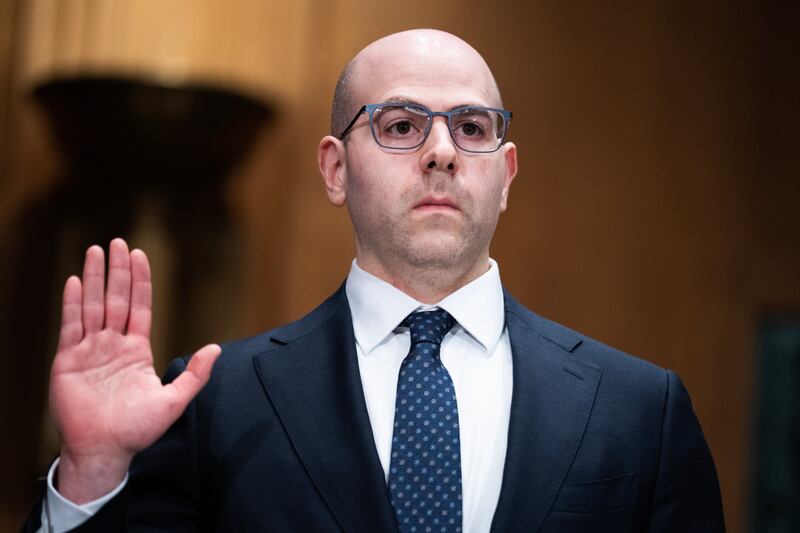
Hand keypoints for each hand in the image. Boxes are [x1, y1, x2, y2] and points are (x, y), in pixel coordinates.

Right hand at [50, 238, 220, 502]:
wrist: (105, 450)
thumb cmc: (138, 429)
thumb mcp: (174, 401)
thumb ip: (195, 375)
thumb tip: (216, 348)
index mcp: (137, 351)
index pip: (140, 307)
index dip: (139, 281)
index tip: (140, 255)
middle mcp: (113, 345)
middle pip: (115, 299)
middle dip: (117, 271)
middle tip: (118, 242)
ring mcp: (90, 350)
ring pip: (93, 306)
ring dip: (94, 278)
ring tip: (95, 250)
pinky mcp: (68, 360)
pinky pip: (71, 325)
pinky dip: (72, 303)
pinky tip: (74, 280)